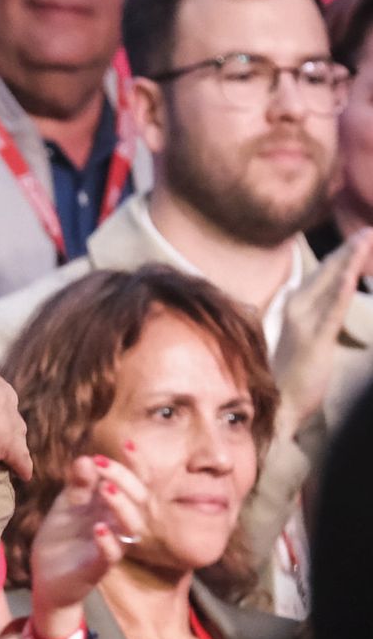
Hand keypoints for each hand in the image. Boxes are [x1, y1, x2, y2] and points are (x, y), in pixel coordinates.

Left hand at [29, 455, 148, 638]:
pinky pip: (111, 554)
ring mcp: (110, 545)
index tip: (128, 443)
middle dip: (124, 478)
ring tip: (104, 490)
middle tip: (101, 465)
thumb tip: (86, 459)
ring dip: (121, 505)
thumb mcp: (67, 505)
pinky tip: (98, 528)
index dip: (136, 464)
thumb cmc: (62, 537)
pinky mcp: (98, 567)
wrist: (47, 576)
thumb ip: (77, 484)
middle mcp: (117, 524)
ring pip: (132, 526)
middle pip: (139, 499)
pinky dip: (108, 541)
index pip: (135, 483)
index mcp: (110, 506)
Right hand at [272, 227, 372, 433]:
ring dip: (348, 261)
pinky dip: (342, 291)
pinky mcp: (315, 341)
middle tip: (367, 230)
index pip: (318, 277)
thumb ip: (304, 322)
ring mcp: (304, 325)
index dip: (337, 257)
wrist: (274, 408)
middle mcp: (294, 311)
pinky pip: (332, 312)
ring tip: (365, 239)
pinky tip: (352, 275)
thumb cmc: (283, 380)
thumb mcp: (296, 345)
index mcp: (291, 310)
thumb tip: (309, 308)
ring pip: (330, 286)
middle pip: (325, 274)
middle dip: (348, 251)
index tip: (356, 239)